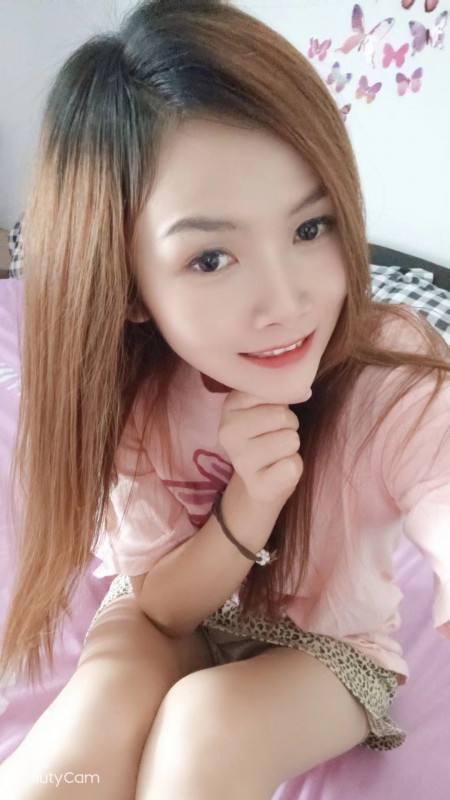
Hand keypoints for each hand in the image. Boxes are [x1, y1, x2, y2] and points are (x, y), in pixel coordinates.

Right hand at [218, 390, 302, 507]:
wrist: (260, 478)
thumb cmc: (267, 432)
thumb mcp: (267, 403)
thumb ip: (278, 390)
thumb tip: (301, 390)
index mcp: (230, 405)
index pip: (271, 390)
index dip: (282, 401)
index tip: (271, 411)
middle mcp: (227, 432)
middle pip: (282, 416)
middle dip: (289, 424)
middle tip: (276, 434)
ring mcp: (240, 461)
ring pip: (290, 440)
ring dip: (291, 445)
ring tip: (277, 451)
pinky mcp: (257, 486)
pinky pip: (292, 466)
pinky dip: (294, 466)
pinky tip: (278, 469)